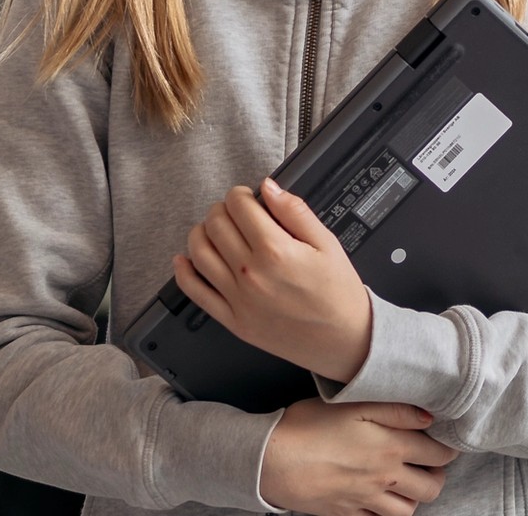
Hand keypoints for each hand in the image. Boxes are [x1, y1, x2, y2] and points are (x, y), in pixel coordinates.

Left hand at [176, 180, 375, 381]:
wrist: (344, 340)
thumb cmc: (338, 294)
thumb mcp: (327, 244)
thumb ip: (296, 212)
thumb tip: (269, 188)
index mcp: (276, 250)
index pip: (239, 206)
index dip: (240, 194)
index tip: (246, 196)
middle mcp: (251, 274)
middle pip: (215, 225)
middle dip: (221, 210)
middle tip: (233, 212)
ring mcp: (238, 299)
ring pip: (199, 253)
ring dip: (200, 233)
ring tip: (213, 230)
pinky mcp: (233, 320)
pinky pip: (196, 293)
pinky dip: (184, 272)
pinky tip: (185, 260)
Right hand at [260, 399, 455, 515]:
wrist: (270, 459)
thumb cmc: (308, 425)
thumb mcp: (353, 404)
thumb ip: (397, 410)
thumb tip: (430, 418)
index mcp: (392, 447)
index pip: (439, 454)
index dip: (447, 448)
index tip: (443, 442)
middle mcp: (385, 477)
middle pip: (431, 487)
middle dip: (436, 475)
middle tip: (427, 463)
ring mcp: (366, 499)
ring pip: (408, 510)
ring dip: (413, 496)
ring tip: (405, 481)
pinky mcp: (347, 513)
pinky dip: (385, 512)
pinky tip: (379, 498)